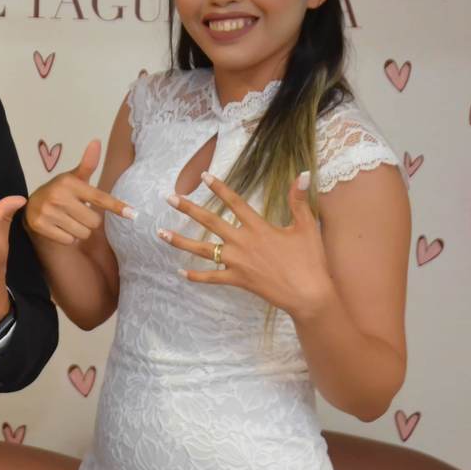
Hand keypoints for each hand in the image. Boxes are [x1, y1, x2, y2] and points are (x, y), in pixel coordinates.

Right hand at [24, 139, 134, 245]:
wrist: (30, 206)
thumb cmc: (59, 191)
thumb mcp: (73, 177)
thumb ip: (88, 164)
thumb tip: (96, 141)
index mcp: (69, 182)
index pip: (99, 197)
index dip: (116, 206)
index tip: (132, 214)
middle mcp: (58, 196)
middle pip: (94, 221)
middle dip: (89, 221)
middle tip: (77, 213)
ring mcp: (48, 212)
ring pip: (83, 233)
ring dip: (79, 231)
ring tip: (68, 221)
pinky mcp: (40, 226)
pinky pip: (69, 241)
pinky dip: (67, 238)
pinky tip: (59, 228)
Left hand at [158, 171, 336, 319]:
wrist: (309, 295)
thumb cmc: (310, 260)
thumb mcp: (306, 227)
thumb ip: (298, 201)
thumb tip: (301, 175)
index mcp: (258, 227)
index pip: (234, 202)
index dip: (219, 187)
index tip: (203, 176)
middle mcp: (243, 242)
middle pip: (210, 221)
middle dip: (188, 209)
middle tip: (169, 198)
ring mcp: (237, 262)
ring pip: (202, 249)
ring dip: (180, 241)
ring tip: (160, 233)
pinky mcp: (237, 280)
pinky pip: (212, 277)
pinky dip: (196, 276)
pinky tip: (181, 272)